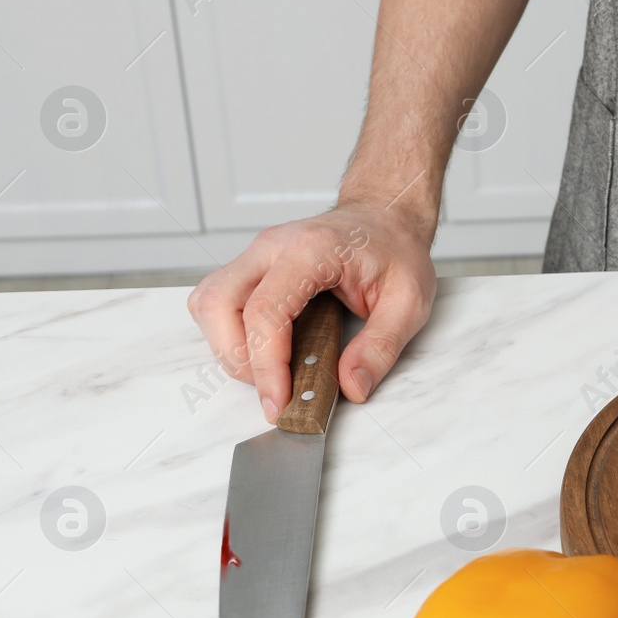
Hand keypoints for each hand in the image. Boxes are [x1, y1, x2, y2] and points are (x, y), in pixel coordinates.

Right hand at [188, 205, 436, 420]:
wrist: (385, 216)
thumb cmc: (394, 250)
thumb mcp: (409, 301)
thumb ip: (381, 347)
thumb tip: (352, 386)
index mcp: (312, 249)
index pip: (265, 310)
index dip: (265, 363)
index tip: (278, 401)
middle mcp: (272, 246)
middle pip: (217, 304)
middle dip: (238, 359)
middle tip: (275, 388)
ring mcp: (256, 254)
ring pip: (208, 304)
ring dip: (228, 347)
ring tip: (270, 371)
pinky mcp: (251, 267)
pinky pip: (218, 302)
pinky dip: (230, 335)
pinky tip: (264, 350)